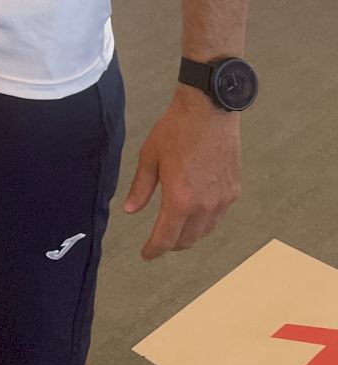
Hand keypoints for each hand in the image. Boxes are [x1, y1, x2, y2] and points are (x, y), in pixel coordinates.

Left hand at [123, 86, 240, 259]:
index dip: (154, 250)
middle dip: (171, 244)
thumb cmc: (176, 129)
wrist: (209, 110)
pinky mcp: (233, 191)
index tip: (146, 254)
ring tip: (176, 228)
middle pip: (187, 240)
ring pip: (205, 231)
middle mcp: (204, 206)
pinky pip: (217, 216)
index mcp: (180, 200)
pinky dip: (204, 220)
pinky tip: (195, 211)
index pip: (166, 238)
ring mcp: (222, 200)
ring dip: (189, 234)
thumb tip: (130, 210)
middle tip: (158, 241)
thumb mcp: (149, 156)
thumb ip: (141, 188)